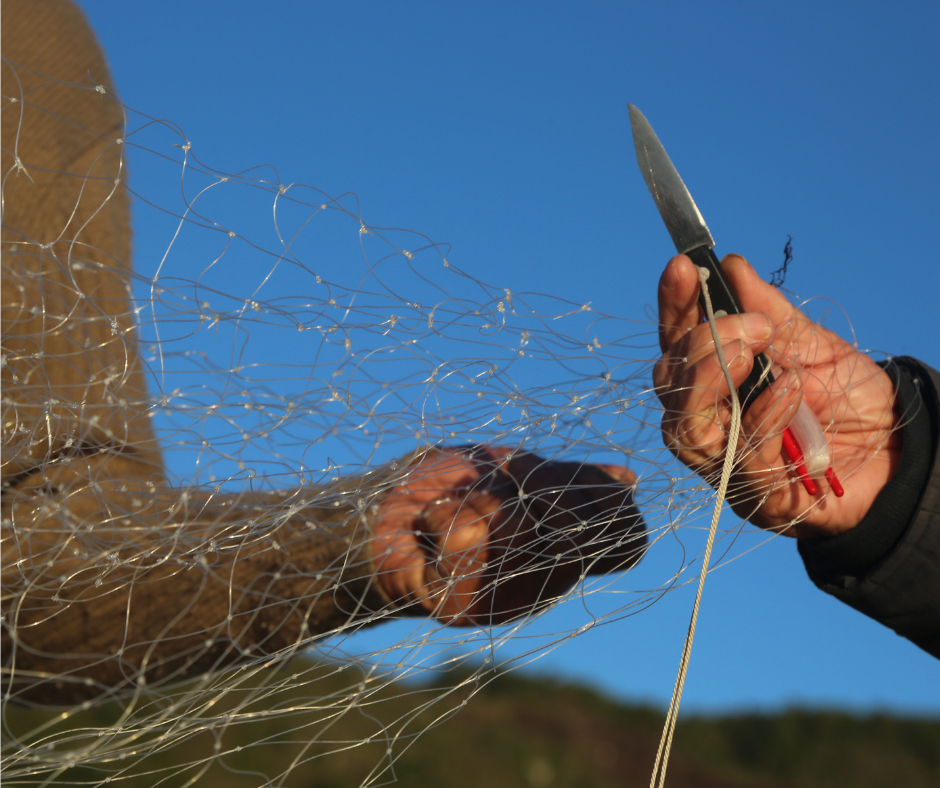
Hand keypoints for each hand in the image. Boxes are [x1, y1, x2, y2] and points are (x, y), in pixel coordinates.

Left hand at [372, 446, 644, 624]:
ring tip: (457, 505)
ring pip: (516, 524)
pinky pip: (466, 536)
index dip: (607, 500)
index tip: (554, 475)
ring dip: (480, 495)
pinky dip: (442, 512)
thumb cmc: (448, 488)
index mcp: (568, 548)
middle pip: (576, 525)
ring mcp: (508, 600)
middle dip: (533, 480)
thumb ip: (565, 479)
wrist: (375, 515)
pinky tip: (431, 525)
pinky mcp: (462, 607)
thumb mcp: (514, 472)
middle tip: (498, 479)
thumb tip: (628, 479)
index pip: (628, 537)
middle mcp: (548, 581)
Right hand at [655, 253, 899, 538]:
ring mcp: (723, 462)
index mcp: (712, 381)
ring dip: (714, 379)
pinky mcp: (753, 495)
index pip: (676, 340)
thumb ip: (769, 311)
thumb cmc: (846, 400)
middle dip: (701, 344)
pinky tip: (789, 390)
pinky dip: (763, 416)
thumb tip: (732, 266)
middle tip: (750, 326)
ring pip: (686, 425)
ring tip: (753, 351)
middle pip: (669, 381)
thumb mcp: (812, 344)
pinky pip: (742, 456)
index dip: (674, 305)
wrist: (895, 454)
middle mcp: (704, 421)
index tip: (683, 265)